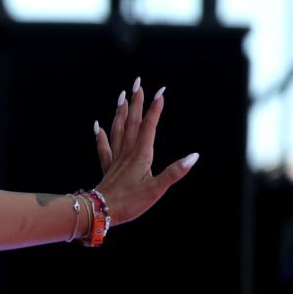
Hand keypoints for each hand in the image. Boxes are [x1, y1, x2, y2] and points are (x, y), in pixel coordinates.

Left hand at [93, 77, 198, 224]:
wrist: (102, 211)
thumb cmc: (130, 202)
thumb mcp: (156, 189)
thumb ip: (174, 172)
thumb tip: (194, 156)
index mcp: (141, 155)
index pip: (149, 126)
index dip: (155, 109)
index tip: (161, 91)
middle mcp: (127, 152)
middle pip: (132, 122)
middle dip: (137, 102)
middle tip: (138, 82)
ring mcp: (116, 158)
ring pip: (118, 129)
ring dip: (121, 112)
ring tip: (122, 96)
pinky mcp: (108, 167)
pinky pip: (104, 147)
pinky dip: (101, 134)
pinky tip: (98, 125)